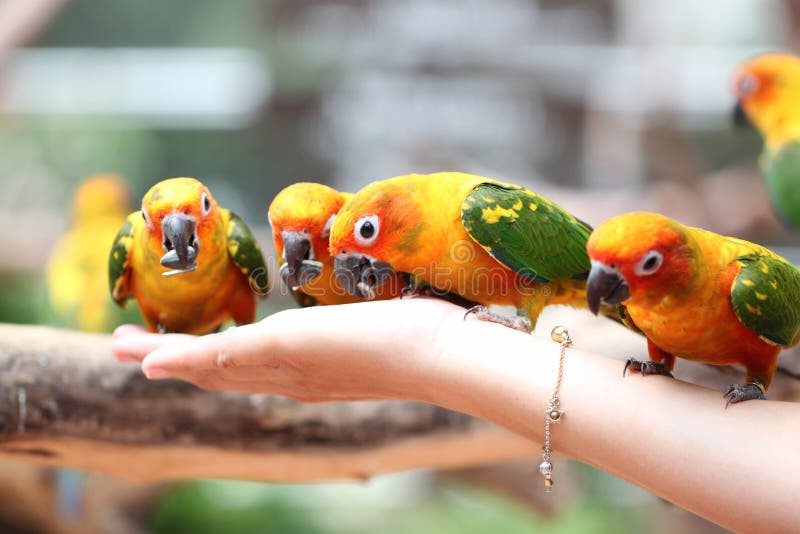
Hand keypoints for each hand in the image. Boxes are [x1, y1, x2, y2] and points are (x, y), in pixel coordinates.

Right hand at [112, 298, 466, 401]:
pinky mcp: (288, 350)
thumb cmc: (425, 337)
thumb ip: (367, 322)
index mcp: (309, 374)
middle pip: (217, 374)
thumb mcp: (385, 325)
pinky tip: (152, 357)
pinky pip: (222, 357)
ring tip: (125, 351)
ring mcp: (287, 369)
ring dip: (165, 360)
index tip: (183, 355)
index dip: (210, 365)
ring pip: (210, 367)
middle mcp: (292, 380)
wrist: (445, 356)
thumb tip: (381, 312)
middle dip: (172, 364)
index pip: (249, 371)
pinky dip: (183, 359)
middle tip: (130, 354)